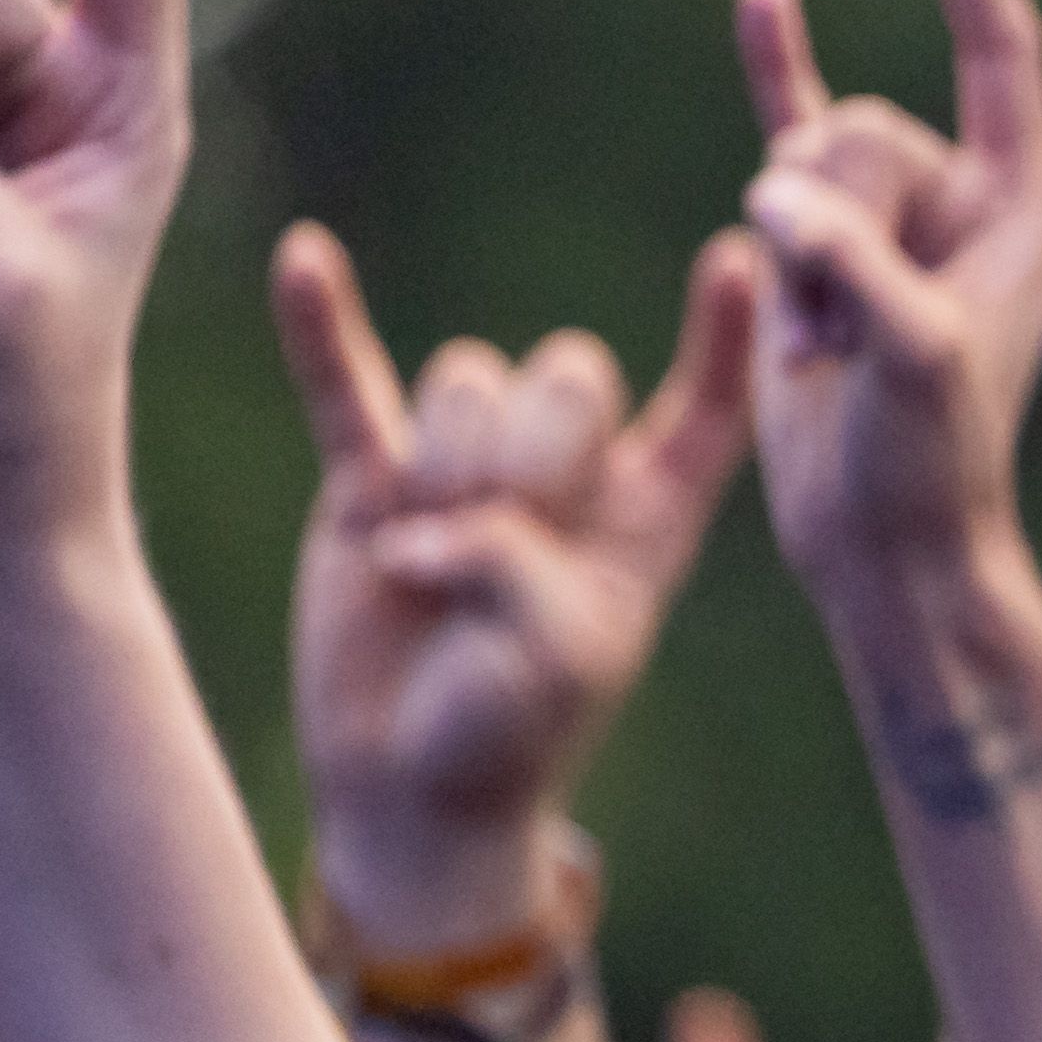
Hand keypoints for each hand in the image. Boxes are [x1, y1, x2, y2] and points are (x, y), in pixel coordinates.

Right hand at [274, 222, 760, 953]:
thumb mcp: (560, 659)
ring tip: (433, 565)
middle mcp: (566, 474)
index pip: (703, 409)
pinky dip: (320, 327)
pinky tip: (303, 258)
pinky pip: (344, 385)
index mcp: (648, 514)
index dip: (724, 339)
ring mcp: (464, 465)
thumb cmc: (515, 730)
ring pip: (467, 385)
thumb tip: (420, 521)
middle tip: (508, 540)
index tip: (738, 255)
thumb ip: (519, 566)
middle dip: (537, 453)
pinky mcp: (370, 481)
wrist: (412, 786)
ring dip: (449, 470)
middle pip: (567, 376)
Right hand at [732, 0, 1041, 629]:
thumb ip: (858, 271)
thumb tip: (778, 191)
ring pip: (807, 160)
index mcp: (1025, 206)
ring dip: (795, 256)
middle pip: (867, 127)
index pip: (1002, 54)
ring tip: (823, 348)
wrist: (886, 546)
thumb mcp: (914, 366)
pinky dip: (775, 69)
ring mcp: (892, 218)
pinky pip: (792, 131)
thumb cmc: (931, 466)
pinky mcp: (823, 245)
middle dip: (833, 216)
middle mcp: (966, 197)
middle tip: (847, 333)